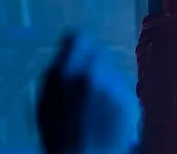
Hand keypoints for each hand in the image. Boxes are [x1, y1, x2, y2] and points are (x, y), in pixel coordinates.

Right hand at [36, 32, 139, 153]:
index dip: (79, 44)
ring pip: (114, 69)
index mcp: (66, 72)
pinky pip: (124, 87)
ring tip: (98, 103)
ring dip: (107, 79)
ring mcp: (115, 87)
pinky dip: (118, 95)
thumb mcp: (45, 105)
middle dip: (94, 64)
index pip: (79, 38)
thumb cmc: (59, 138)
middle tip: (88, 84)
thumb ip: (55, 75)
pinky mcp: (131, 100)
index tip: (79, 51)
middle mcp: (94, 74)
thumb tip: (65, 51)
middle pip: (99, 52)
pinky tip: (110, 112)